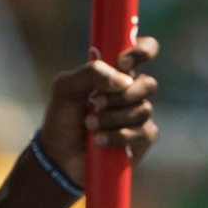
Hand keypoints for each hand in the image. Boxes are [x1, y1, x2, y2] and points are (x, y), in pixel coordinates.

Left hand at [38, 35, 158, 185]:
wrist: (58, 158)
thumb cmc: (62, 119)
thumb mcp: (65, 88)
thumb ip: (89, 73)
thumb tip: (123, 79)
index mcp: (116, 72)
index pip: (144, 50)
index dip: (142, 51)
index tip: (122, 62)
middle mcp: (131, 92)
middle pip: (149, 84)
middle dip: (123, 95)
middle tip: (96, 103)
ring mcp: (138, 116)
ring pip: (143, 110)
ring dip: (113, 118)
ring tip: (89, 125)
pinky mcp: (141, 140)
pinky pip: (143, 132)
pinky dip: (119, 136)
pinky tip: (99, 141)